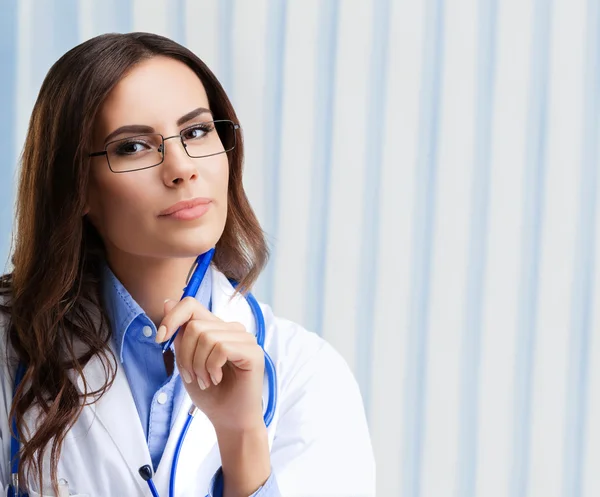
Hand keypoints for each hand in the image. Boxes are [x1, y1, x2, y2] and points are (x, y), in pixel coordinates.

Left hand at [156, 297, 264, 430]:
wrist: (229, 420)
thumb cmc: (211, 394)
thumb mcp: (186, 362)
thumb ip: (180, 335)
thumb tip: (168, 302)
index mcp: (217, 328)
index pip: (191, 304)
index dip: (172, 317)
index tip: (161, 339)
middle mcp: (233, 329)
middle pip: (195, 325)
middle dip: (185, 355)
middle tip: (193, 376)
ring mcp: (245, 339)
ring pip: (206, 336)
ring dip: (198, 365)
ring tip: (205, 380)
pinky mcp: (253, 352)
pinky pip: (221, 348)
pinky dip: (212, 367)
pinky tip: (217, 378)